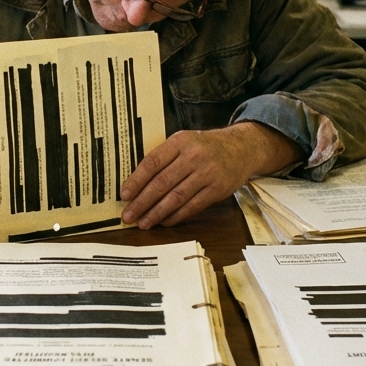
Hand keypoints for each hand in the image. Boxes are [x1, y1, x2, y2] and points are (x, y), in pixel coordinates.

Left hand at [119, 122, 301, 228]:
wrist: (241, 148)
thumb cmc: (205, 147)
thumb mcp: (184, 142)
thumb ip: (164, 158)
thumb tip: (136, 184)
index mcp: (180, 142)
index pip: (153, 162)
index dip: (136, 180)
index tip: (124, 195)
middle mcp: (193, 156)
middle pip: (162, 183)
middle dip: (142, 202)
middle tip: (128, 216)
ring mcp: (207, 173)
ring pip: (176, 197)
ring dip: (157, 213)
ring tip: (143, 223)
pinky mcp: (217, 189)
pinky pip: (192, 206)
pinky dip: (176, 216)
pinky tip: (164, 222)